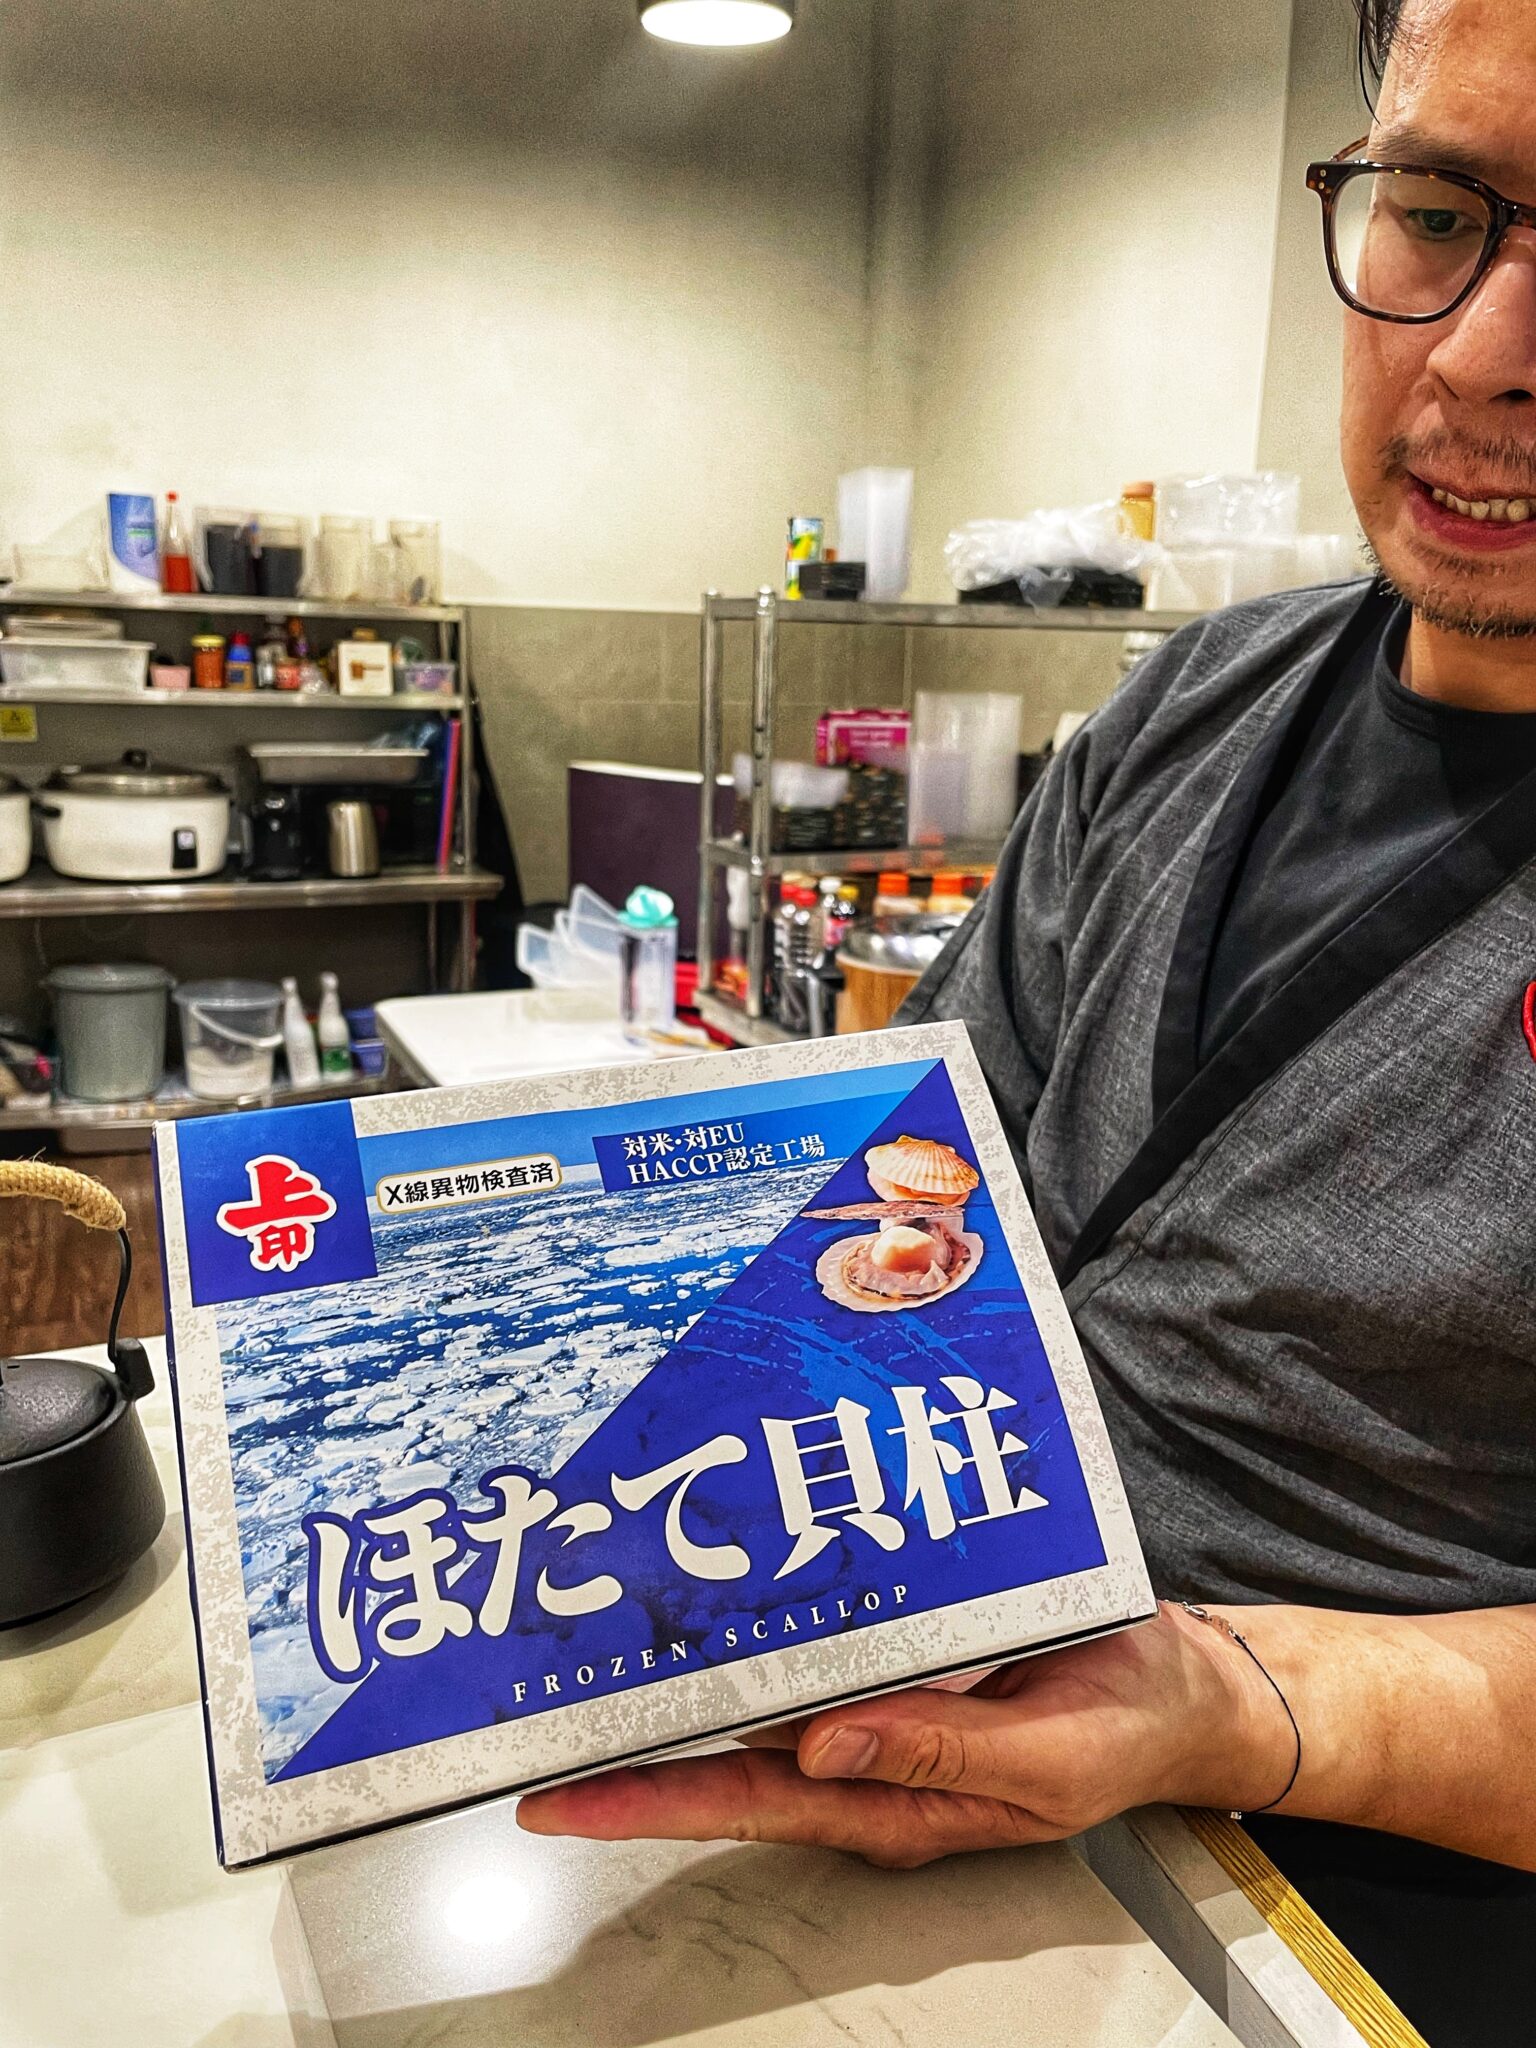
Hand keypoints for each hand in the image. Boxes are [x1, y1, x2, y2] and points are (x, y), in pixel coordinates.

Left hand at [517, 1602, 1296, 1867]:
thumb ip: (934, 1759)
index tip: (558, 1800)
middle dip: (630, 1743)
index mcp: (889, 1802)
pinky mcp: (900, 1653)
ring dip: (681, 1676)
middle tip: (536, 1712)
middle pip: (723, 1757)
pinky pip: (813, 1642)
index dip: (644, 1804)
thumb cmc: (1119, 1733)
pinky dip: (756, 1624)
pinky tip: (711, 1591)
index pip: (741, 1804)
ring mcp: (878, 1706)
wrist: (1180, 1688)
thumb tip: (822, 1748)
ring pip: (758, 1695)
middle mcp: (864, 1758)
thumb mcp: (1043, 1765)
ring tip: (590, 1640)